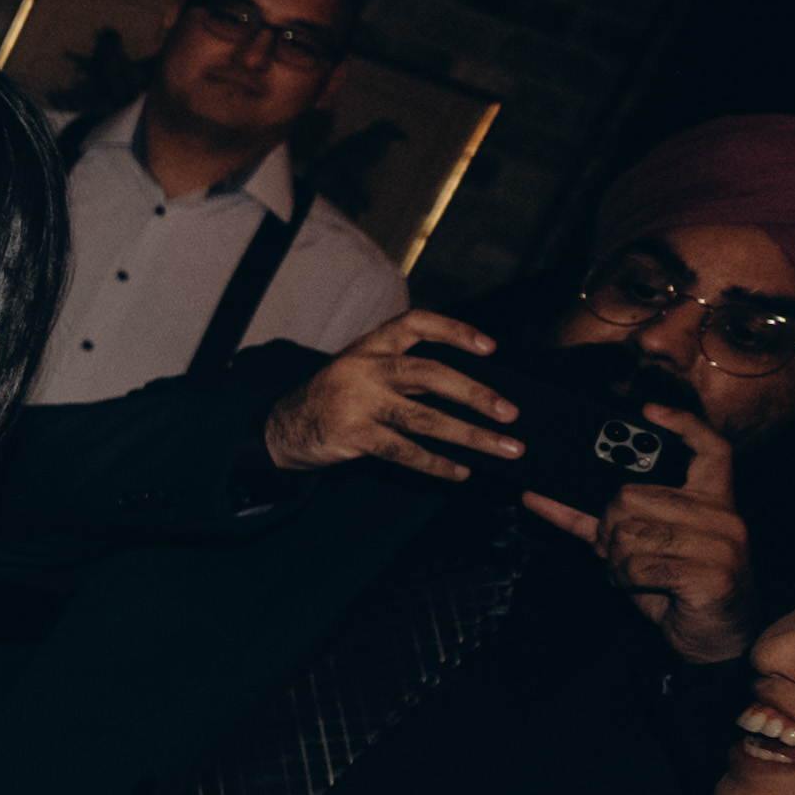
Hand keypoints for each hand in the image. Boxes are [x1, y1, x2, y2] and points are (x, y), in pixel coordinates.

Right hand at [261, 311, 516, 481]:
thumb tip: (473, 389)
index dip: (455, 332)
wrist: (284, 427)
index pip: (416, 324)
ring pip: (424, 418)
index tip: (491, 348)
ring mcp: (357, 401)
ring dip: (471, 436)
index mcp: (371, 345)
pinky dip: (436, 464)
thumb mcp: (363, 369)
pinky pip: (404, 451)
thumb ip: (406, 371)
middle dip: (476, 394)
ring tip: (504, 449)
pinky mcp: (353, 434)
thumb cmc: (336, 396)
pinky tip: (460, 471)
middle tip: (510, 412)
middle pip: (429, 374)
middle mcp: (364, 367)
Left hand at [527, 396, 752, 661]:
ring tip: (634, 573)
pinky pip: (640, 565)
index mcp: (713, 501)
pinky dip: (626, 579)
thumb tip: (536, 495)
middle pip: (633, 495)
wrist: (713, 640)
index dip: (681, 424)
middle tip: (617, 550)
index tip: (645, 412)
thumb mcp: (635, 546)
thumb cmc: (675, 587)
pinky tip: (644, 588)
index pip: (711, 449)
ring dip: (616, 559)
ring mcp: (723, 546)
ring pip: (631, 531)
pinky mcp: (713, 576)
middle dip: (609, 526)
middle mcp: (724, 517)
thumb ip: (592, 518)